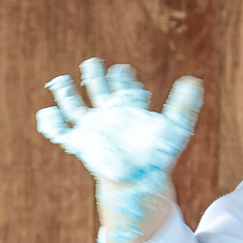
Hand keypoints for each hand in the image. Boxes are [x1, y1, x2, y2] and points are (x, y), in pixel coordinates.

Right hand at [36, 57, 202, 242]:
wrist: (141, 180)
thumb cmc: (158, 155)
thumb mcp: (175, 126)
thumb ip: (184, 104)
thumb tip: (194, 80)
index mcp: (131, 110)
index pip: (124, 88)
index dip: (123, 77)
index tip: (123, 70)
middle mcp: (110, 117)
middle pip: (98, 91)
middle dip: (95, 76)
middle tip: (93, 62)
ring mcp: (93, 129)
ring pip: (74, 107)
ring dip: (66, 93)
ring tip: (60, 79)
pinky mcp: (80, 142)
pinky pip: (59, 131)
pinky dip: (50, 122)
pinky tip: (48, 112)